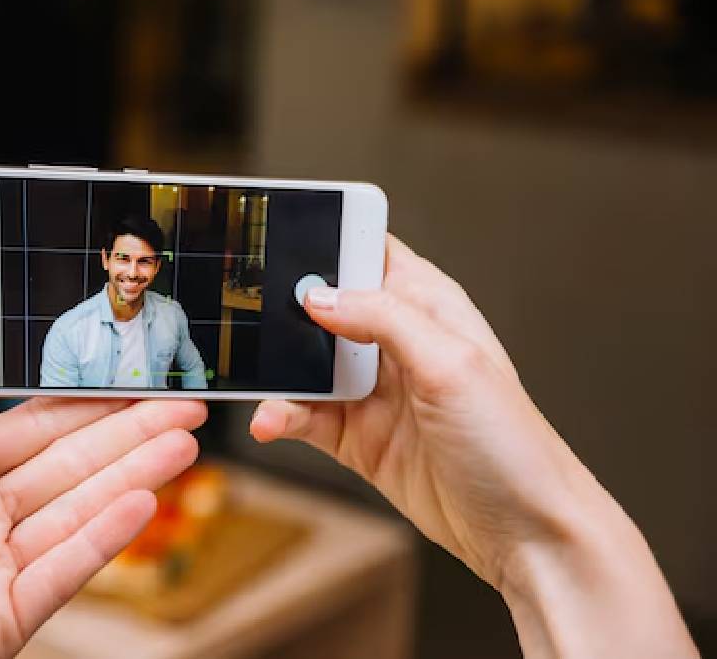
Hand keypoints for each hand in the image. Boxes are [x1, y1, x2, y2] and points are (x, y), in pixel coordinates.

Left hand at [0, 272, 206, 658]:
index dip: (88, 403)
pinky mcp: (6, 618)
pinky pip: (65, 568)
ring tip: (184, 444)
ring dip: (134, 477)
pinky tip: (143, 502)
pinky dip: (106, 537)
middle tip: (186, 407)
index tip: (132, 380)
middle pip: (70, 467)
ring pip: (79, 512)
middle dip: (131, 435)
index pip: (36, 429)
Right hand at [250, 235, 695, 656]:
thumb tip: (320, 295)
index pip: (370, 251)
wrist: (525, 534)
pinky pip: (304, 416)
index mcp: (430, 306)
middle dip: (286, 309)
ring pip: (305, 365)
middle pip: (325, 306)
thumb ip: (384, 319)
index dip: (329, 240)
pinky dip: (281, 416)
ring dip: (278, 373)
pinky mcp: (356, 437)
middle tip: (250, 318)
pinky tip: (271, 421)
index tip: (281, 239)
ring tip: (259, 381)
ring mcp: (375, 392)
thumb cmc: (512, 446)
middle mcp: (398, 343)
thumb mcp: (451, 365)